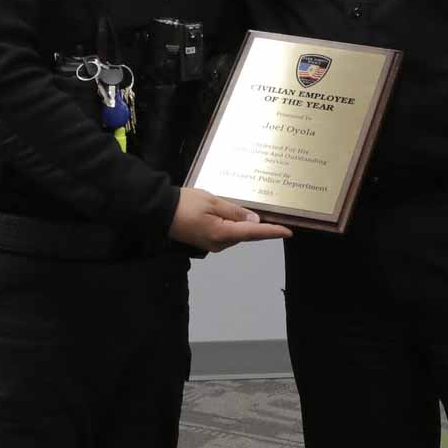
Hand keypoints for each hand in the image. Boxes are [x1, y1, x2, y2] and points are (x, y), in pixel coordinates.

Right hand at [169, 187, 292, 252]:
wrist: (159, 211)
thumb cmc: (184, 204)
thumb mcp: (212, 202)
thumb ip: (235, 212)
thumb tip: (254, 220)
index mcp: (222, 234)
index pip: (253, 232)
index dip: (272, 231)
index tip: (288, 232)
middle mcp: (219, 244)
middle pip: (246, 234)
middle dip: (260, 226)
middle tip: (275, 216)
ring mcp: (212, 244)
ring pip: (236, 234)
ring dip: (245, 225)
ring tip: (256, 212)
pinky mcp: (207, 241)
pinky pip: (226, 233)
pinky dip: (234, 226)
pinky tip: (236, 216)